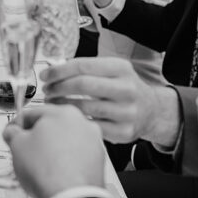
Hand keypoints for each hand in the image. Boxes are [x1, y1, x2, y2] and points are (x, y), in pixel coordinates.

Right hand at [2, 105, 104, 197]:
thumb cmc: (48, 171)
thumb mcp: (17, 146)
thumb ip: (12, 133)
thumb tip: (12, 133)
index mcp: (63, 112)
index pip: (33, 113)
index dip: (18, 125)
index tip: (12, 133)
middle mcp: (83, 123)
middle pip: (52, 127)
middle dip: (38, 138)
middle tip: (25, 151)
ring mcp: (94, 143)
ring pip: (66, 143)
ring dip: (53, 151)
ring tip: (40, 167)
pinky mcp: (99, 162)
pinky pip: (77, 157)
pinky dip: (66, 163)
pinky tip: (55, 174)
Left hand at [39, 57, 179, 144]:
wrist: (151, 111)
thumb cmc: (123, 88)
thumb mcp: (112, 71)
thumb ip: (87, 68)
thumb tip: (54, 69)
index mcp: (121, 68)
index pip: (83, 65)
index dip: (59, 71)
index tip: (45, 75)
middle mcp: (126, 89)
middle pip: (82, 85)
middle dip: (58, 88)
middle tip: (47, 91)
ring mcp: (126, 112)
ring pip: (84, 108)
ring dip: (62, 105)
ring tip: (53, 103)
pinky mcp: (123, 132)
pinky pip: (91, 126)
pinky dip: (74, 122)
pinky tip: (67, 117)